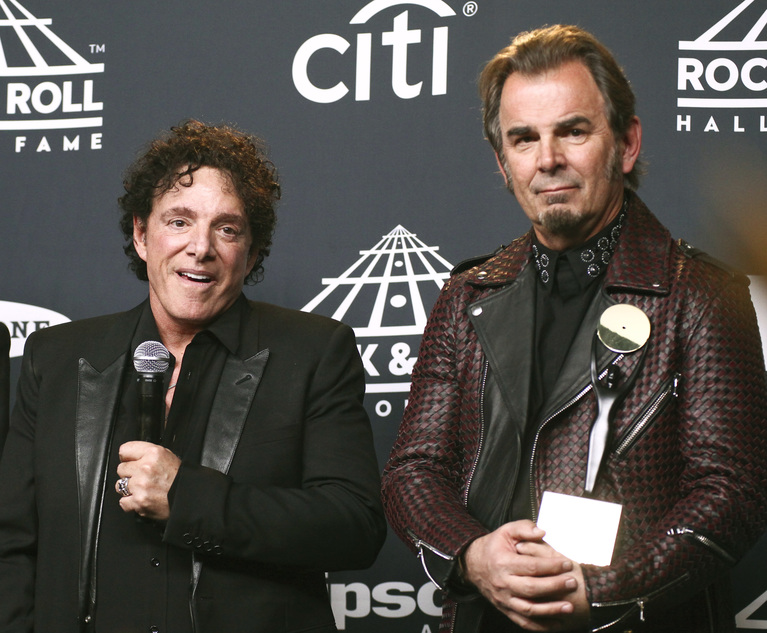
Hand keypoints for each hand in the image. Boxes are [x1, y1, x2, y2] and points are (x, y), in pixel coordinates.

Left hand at [115, 441, 180, 519]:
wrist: (188, 496)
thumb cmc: (179, 477)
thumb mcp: (167, 456)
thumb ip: (147, 453)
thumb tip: (130, 456)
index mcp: (153, 453)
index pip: (125, 450)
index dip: (128, 457)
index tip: (131, 461)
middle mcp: (145, 467)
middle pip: (121, 468)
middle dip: (129, 473)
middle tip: (142, 478)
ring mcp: (140, 485)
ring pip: (119, 485)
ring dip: (128, 488)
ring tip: (142, 489)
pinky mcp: (139, 501)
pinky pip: (123, 501)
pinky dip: (130, 502)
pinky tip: (141, 499)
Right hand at [462, 520, 588, 630]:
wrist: (473, 563)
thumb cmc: (494, 546)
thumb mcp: (507, 530)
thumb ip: (525, 528)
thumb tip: (542, 532)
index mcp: (503, 562)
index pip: (531, 566)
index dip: (551, 566)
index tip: (566, 564)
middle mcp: (503, 583)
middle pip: (532, 588)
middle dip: (555, 587)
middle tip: (572, 583)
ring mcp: (504, 599)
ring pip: (529, 609)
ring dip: (551, 610)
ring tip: (568, 607)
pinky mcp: (505, 609)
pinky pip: (523, 622)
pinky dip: (541, 626)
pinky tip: (556, 622)